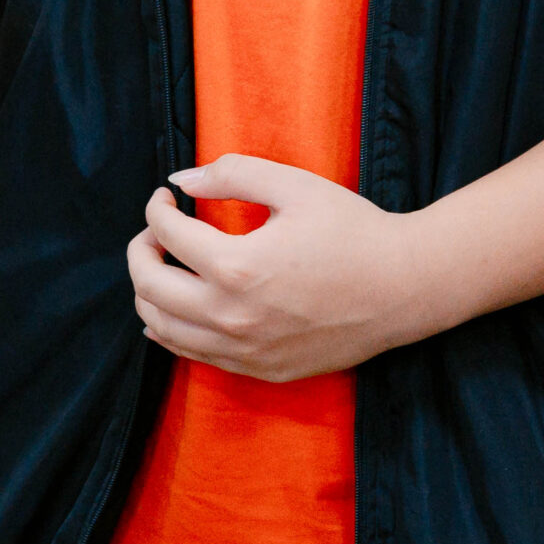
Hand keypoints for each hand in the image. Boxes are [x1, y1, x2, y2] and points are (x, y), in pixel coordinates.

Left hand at [127, 155, 428, 381]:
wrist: (403, 288)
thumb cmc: (351, 229)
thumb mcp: (293, 185)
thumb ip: (231, 173)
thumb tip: (181, 179)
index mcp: (238, 267)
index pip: (167, 235)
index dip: (157, 207)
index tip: (167, 195)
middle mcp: (233, 318)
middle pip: (149, 287)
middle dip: (141, 249)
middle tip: (155, 228)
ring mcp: (245, 352)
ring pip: (163, 328)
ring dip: (149, 290)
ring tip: (162, 262)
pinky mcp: (260, 371)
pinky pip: (193, 356)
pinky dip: (171, 329)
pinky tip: (174, 307)